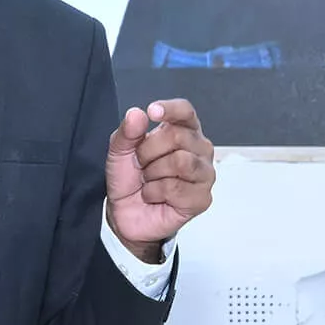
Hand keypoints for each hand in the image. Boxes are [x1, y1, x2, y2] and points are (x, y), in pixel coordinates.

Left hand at [104, 98, 215, 259]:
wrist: (125, 214)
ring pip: (181, 162)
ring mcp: (204, 174)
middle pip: (178, 136)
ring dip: (153, 173)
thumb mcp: (119, 152)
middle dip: (149, 151)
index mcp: (184, 131)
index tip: (152, 112)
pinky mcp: (202, 198)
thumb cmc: (129, 179)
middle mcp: (199, 149)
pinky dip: (155, 192)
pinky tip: (154, 196)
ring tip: (149, 180)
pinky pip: (177, 188)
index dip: (170, 109)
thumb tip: (137, 114)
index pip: (185, 112)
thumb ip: (127, 132)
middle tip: (141, 164)